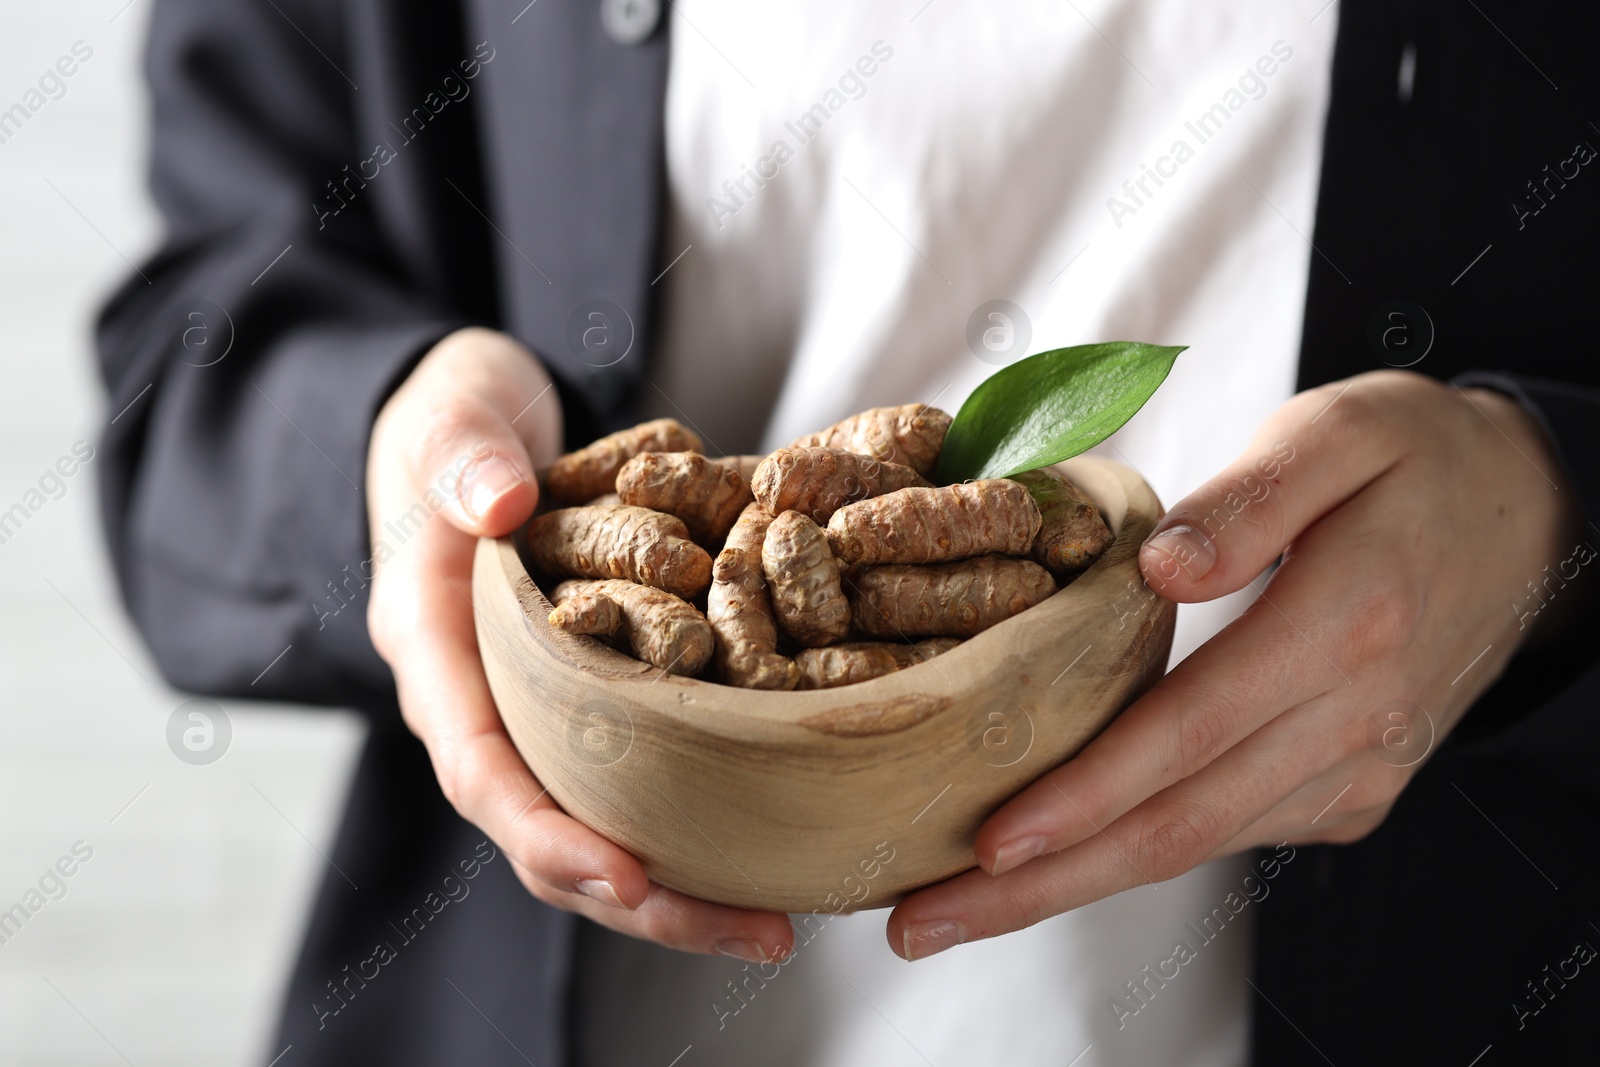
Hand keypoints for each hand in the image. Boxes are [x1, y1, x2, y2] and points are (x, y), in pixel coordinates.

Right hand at [366, 327, 793, 962]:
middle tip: (752, 933)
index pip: (482, 767)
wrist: (477, 433)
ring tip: (779, 923)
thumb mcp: (452, 418)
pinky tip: (777, 846)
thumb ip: (461, 455)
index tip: (627, 875)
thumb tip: (497, 505)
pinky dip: (702, 817)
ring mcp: (544, 711)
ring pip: (602, 823)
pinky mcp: (598, 702)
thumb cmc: (457, 426)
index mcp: (438, 652)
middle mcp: (489, 704)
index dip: (547, 832)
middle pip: (550, 831)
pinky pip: (645, 777)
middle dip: (643, 898)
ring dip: (685, 883)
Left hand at [886, 370, 1581, 960]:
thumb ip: (1250, 497)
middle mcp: (1355, 720)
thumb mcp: (1339, 431)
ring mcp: (1357, 767)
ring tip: (965, 903)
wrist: (1532, 517)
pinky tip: (1063, 854)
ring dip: (1079, 881)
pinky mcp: (1351, 789)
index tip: (993, 840)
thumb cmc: (1415, 458)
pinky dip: (1140, 849)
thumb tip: (1157, 568)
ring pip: (1200, 844)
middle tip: (928, 922)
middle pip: (1179, 827)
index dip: (1086, 795)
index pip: (1189, 733)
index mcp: (1344, 624)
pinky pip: (1233, 829)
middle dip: (1047, 884)